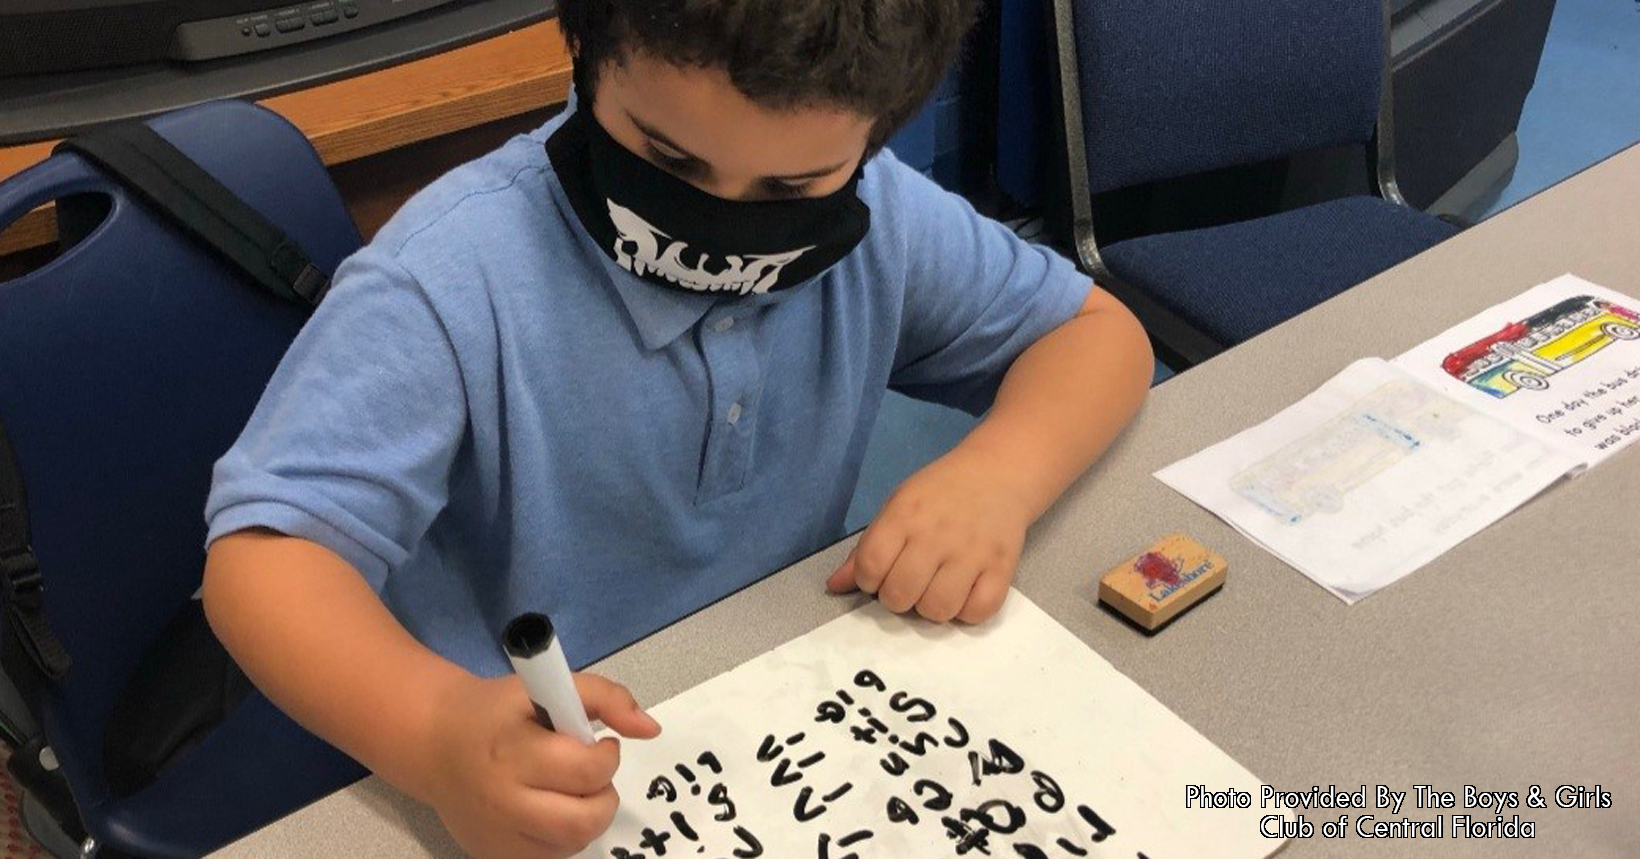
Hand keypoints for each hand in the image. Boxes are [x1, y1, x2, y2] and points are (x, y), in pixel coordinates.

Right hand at [416, 673, 661, 858]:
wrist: (435, 742)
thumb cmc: (498, 712)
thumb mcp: (548, 686)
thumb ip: (606, 697)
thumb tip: (651, 730)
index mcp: (513, 752)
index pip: (585, 770)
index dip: (606, 756)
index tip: (599, 744)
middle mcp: (503, 801)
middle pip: (582, 821)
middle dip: (603, 796)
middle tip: (590, 775)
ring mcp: (497, 836)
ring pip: (572, 844)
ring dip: (587, 817)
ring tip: (570, 791)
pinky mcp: (494, 856)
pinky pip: (551, 857)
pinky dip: (563, 836)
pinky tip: (550, 809)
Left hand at [826, 448, 1031, 622]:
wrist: (999, 473)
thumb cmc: (940, 492)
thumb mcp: (897, 506)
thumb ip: (866, 548)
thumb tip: (834, 586)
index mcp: (905, 515)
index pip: (870, 566)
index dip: (867, 580)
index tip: (879, 575)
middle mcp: (936, 535)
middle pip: (900, 595)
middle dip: (897, 597)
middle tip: (908, 583)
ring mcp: (972, 553)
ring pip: (937, 609)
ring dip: (930, 608)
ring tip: (935, 589)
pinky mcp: (1002, 568)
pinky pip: (977, 612)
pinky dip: (966, 612)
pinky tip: (963, 593)